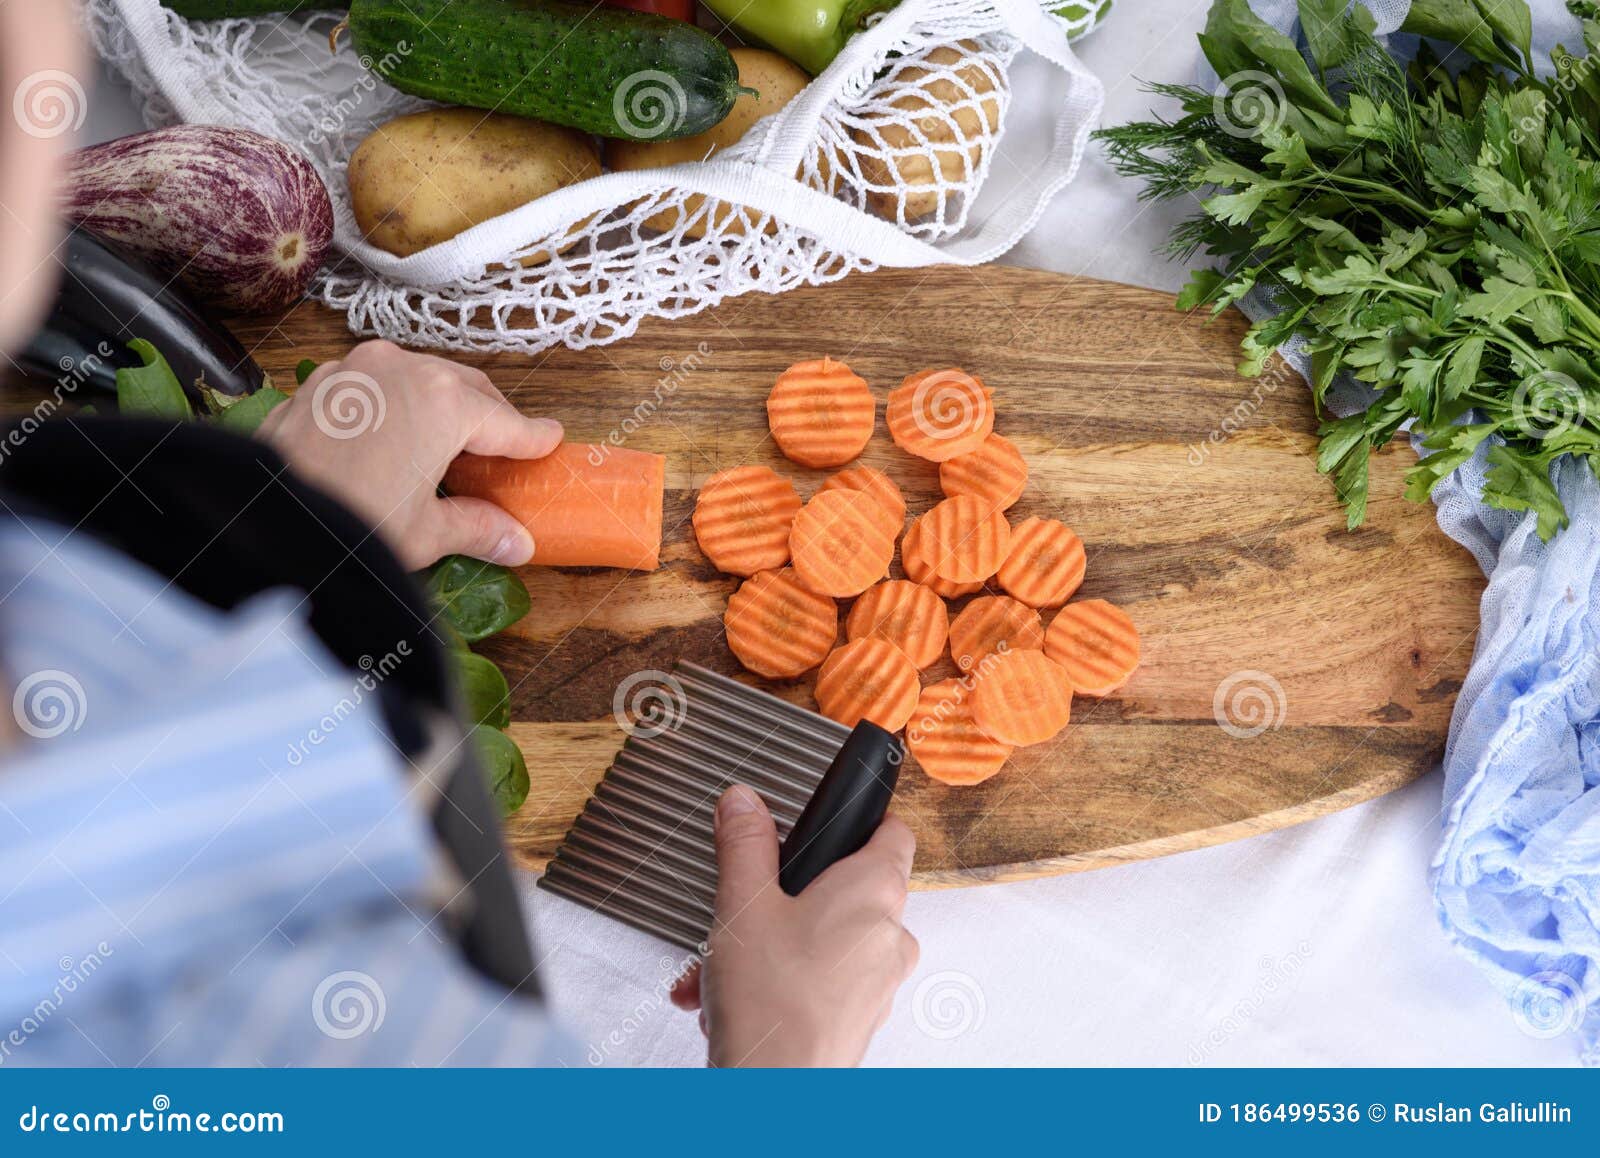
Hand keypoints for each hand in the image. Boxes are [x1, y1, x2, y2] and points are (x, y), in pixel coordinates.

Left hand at [258, 340, 560, 570]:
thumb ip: (476, 528)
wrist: (263, 521)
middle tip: (503, 447)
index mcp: (443, 401)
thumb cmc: (352, 525)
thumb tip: (515, 542)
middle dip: (487, 416)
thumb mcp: (424, 534)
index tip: (550, 440)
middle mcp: (401, 370)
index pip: (505, 421)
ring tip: (446, 443)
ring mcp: (355, 370)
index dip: (532, 437)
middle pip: (464, 388)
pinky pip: (373, 387)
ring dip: (439, 405)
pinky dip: (394, 407)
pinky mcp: (319, 383)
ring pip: (416, 378)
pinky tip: (392, 440)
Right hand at [671, 785, 918, 1066]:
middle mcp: (889, 935)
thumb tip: (744, 802)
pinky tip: (728, 998)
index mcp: (874, 890)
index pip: (893, 832)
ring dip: (769, 947)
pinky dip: (778, 983)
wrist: (775, 1090)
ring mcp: (879, 982)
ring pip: (823, 943)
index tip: (834, 823)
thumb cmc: (771, 1003)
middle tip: (742, 912)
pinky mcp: (859, 1019)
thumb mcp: (743, 903)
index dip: (864, 821)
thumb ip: (745, 845)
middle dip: (782, 901)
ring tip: (718, 967)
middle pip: (843, 892)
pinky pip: (820, 984)